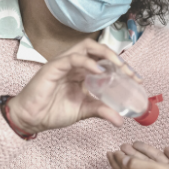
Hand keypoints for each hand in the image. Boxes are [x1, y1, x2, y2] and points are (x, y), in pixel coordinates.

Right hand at [7, 38, 140, 133]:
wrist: (32, 118)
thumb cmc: (53, 111)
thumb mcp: (83, 111)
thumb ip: (101, 110)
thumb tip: (121, 120)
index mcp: (82, 72)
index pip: (105, 61)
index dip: (122, 67)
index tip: (136, 80)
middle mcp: (74, 64)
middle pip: (97, 49)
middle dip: (116, 57)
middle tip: (129, 72)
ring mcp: (64, 63)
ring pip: (86, 47)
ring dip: (105, 54)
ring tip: (118, 66)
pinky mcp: (53, 67)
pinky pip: (72, 58)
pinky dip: (87, 62)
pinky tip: (98, 71)